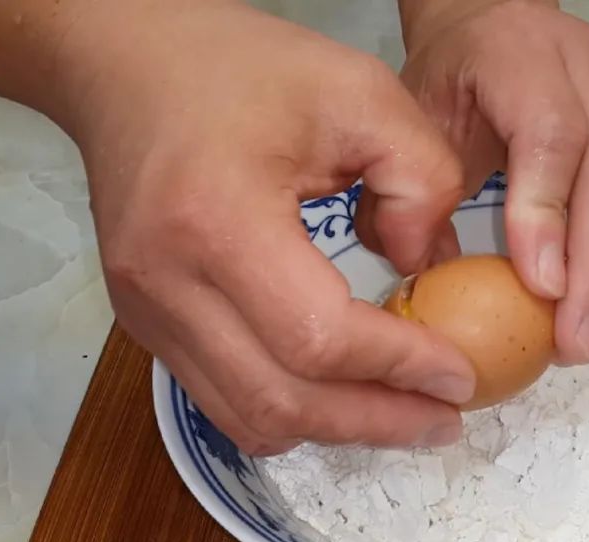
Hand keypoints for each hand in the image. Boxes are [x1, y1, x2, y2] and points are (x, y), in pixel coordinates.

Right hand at [58, 2, 478, 453]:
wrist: (128, 65)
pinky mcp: (148, 322)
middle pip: (282, 399)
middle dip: (377, 422)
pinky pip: (224, 399)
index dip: (398, 367)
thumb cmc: (243, 70)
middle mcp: (167, 282)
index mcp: (216, 219)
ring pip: (250, 417)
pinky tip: (344, 395)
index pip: (317, 337)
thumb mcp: (361, 92)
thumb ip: (422, 178)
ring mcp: (146, 311)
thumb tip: (430, 268)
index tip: (460, 375)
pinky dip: (294, 412)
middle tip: (445, 421)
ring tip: (406, 416)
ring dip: (337, 429)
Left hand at [392, 0, 588, 364]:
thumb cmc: (452, 70)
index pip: (551, 135)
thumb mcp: (416, 112)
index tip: (540, 287)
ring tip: (587, 336)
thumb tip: (422, 273)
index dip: (549, 213)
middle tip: (575, 342)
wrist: (495, 17)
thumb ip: (416, 182)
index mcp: (523, 57)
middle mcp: (587, 75)